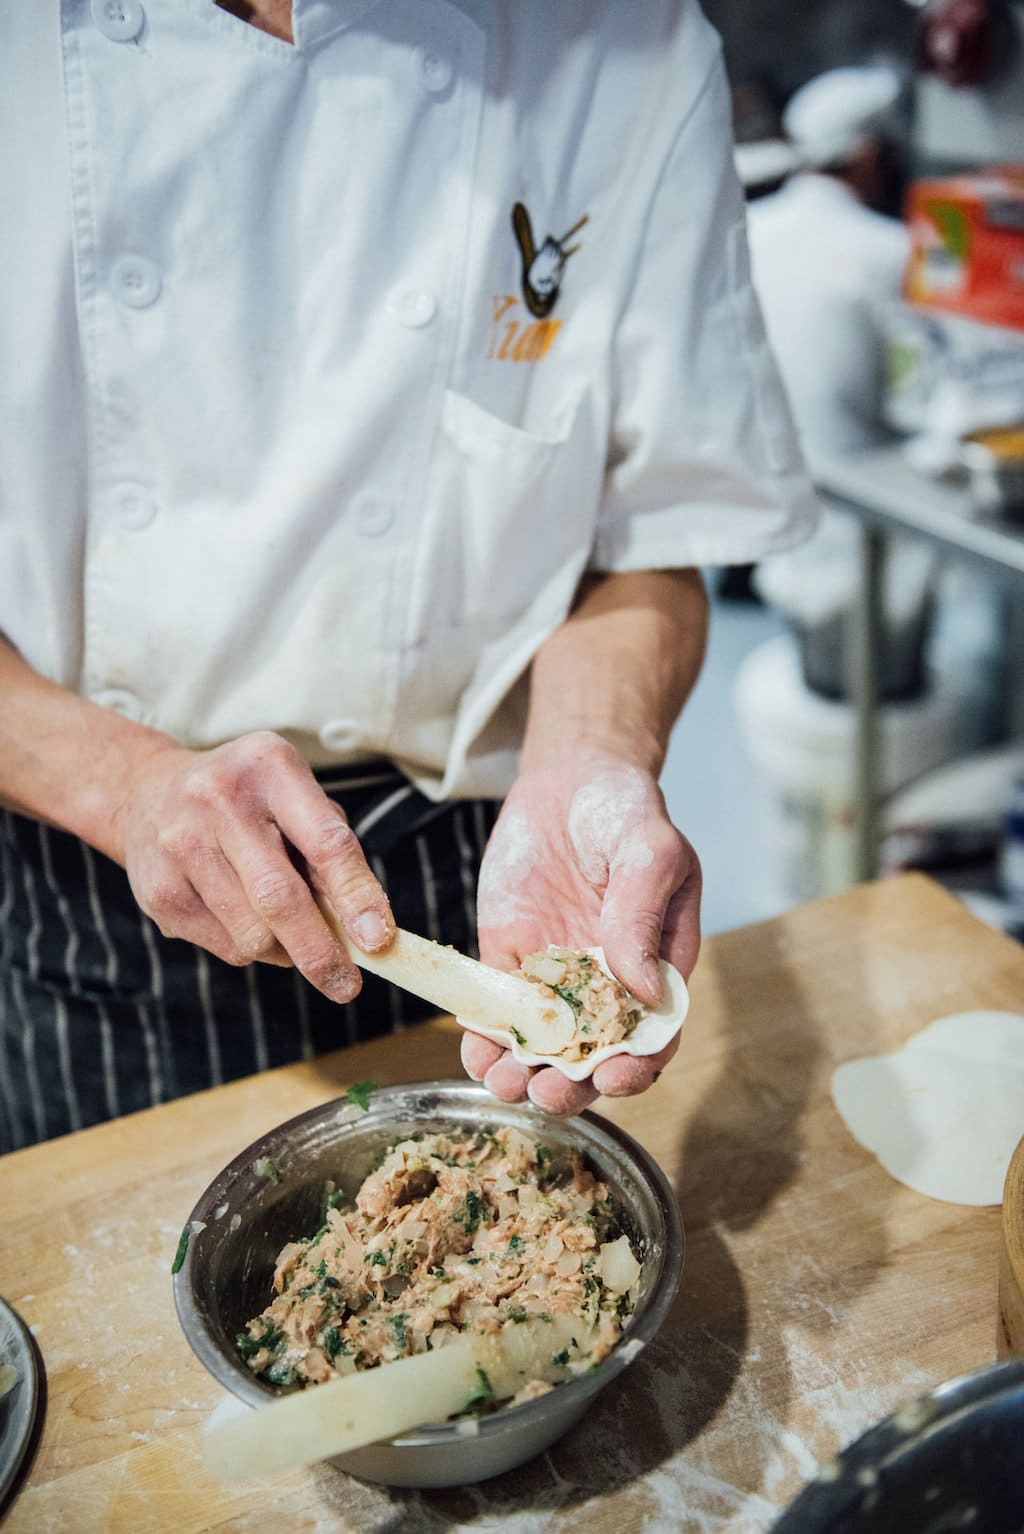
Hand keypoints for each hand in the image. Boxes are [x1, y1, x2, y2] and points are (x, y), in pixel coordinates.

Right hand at [111, 731, 393, 998]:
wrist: (147, 794)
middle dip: (320, 951)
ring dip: (286, 951)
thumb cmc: (245, 801)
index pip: (325, 841)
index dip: (357, 895)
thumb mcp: (294, 798)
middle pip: (280, 898)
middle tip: (346, 984)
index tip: (378, 939)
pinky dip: (251, 948)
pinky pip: (225, 947)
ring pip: (252, 934)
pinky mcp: (157, 892)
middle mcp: (218, 800)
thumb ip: (330, 852)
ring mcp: (180, 846)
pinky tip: (244, 917)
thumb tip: (364, 928)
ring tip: (291, 933)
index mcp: (269, 767)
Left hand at [463, 754, 700, 1114]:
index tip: (613, 1075)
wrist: (570, 778)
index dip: (637, 1066)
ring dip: (523, 1074)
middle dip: (571, 1086)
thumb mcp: (651, 853)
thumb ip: (645, 916)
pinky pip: (497, 1013)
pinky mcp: (509, 962)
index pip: (652, 1036)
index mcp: (656, 968)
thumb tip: (643, 988)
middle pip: (593, 1056)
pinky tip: (475, 1054)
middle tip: (548, 1093)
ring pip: (541, 1046)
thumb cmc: (627, 813)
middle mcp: (606, 986)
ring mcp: (555, 978)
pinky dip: (485, 1039)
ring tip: (503, 1083)